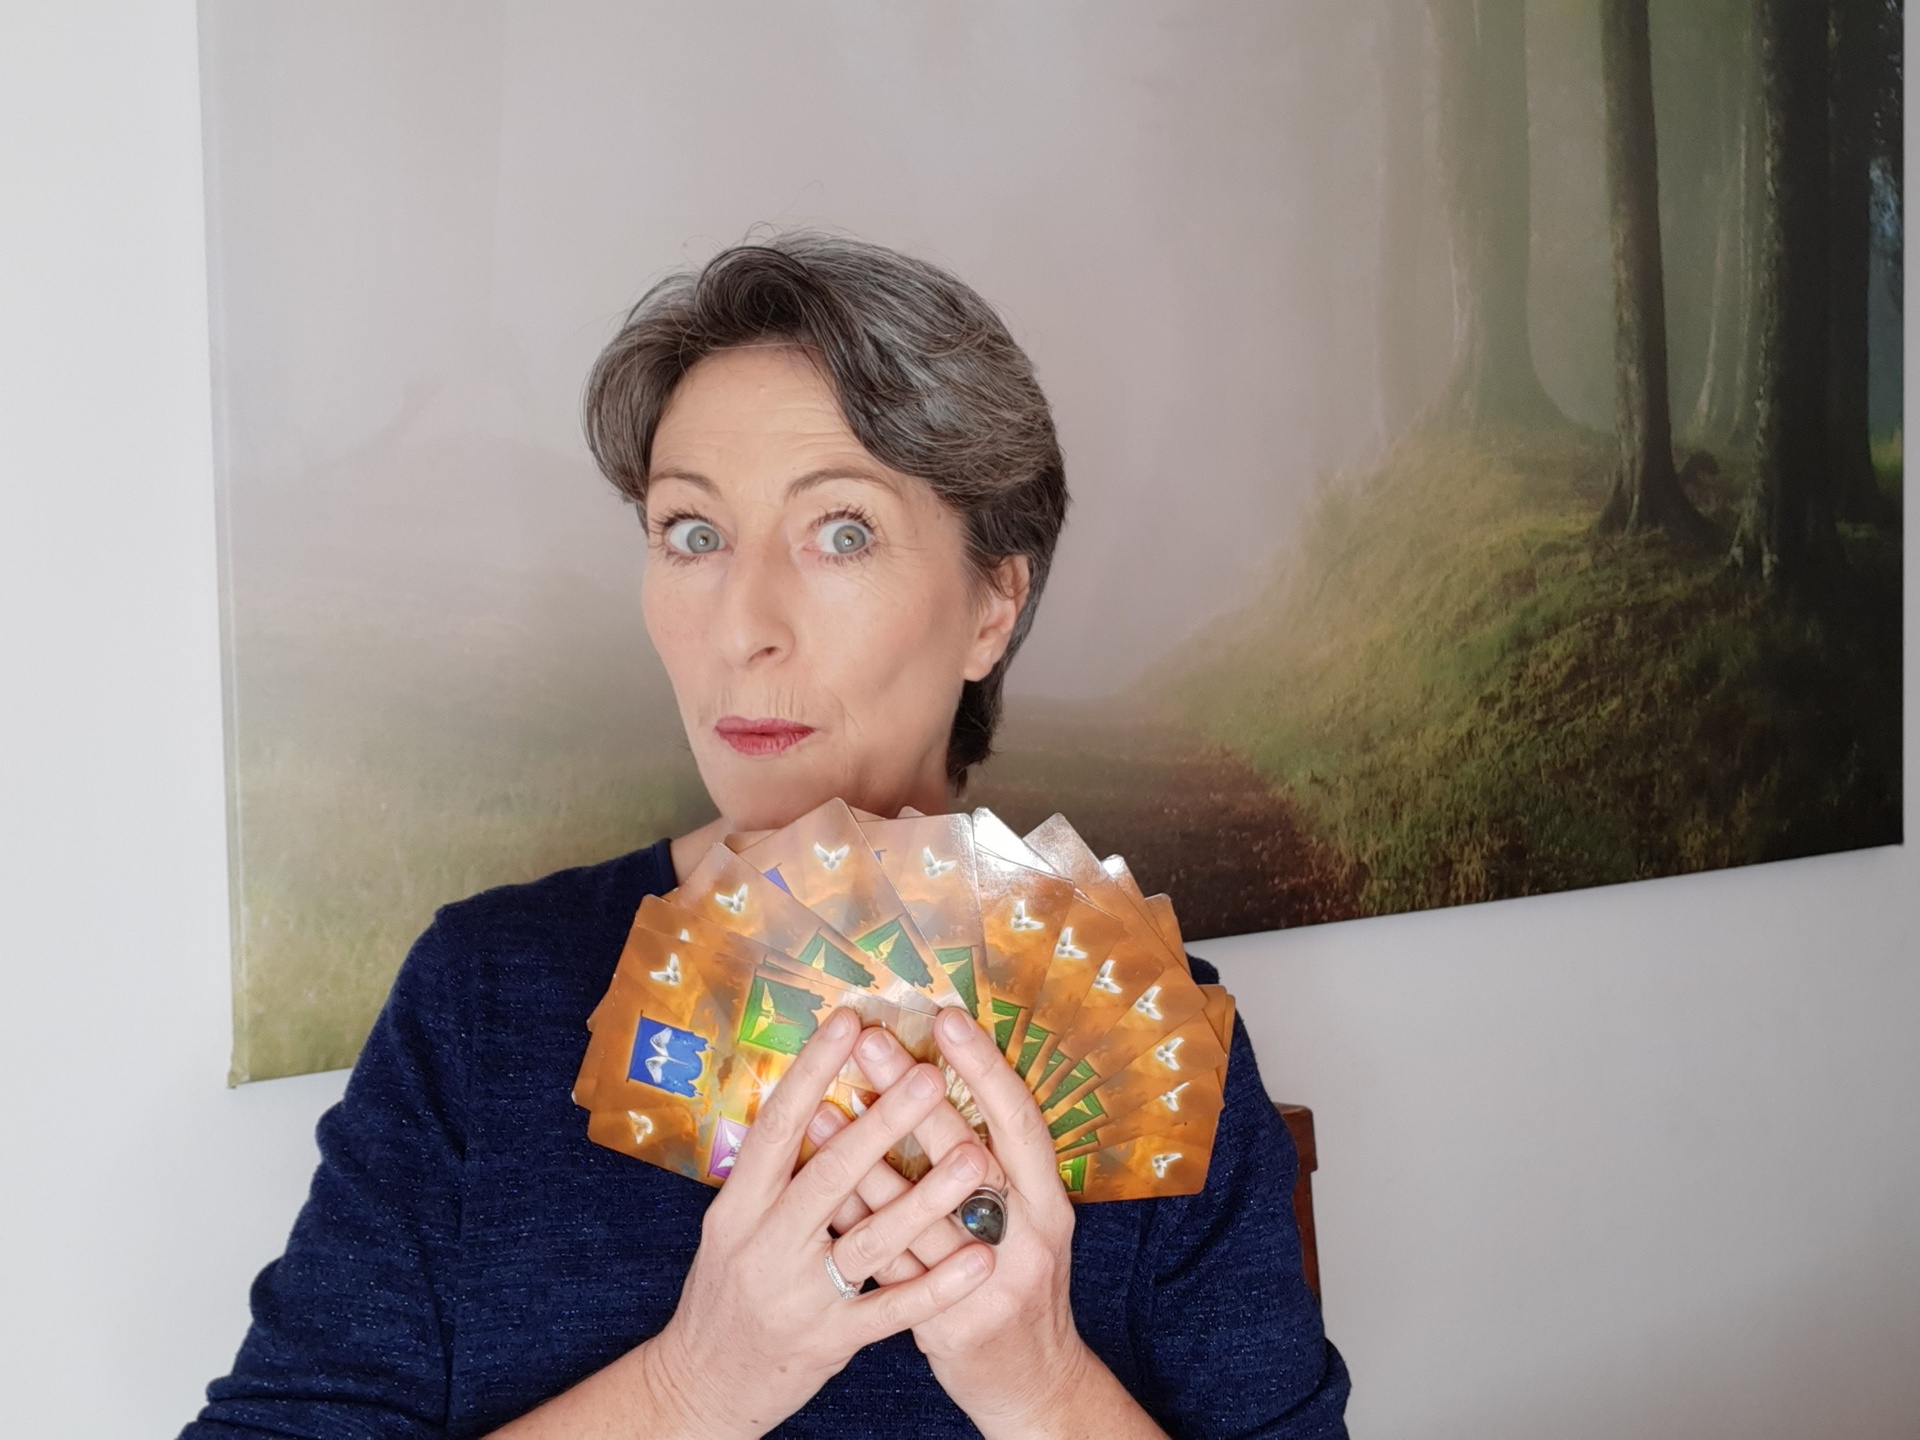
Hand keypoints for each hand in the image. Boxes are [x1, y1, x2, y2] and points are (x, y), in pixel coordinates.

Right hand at [642, 1007, 996, 1438]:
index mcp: (737, 1206)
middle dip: (881, 1123)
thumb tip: (818, 1098)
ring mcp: (797, 1296)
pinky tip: (980, 1260)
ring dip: (925, 1198)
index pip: (776, 1126)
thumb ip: (772, 1174)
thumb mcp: (732, 1226)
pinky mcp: (828, 1341)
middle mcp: (763, 1245)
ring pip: (869, 1240)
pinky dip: (937, 1286)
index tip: (848, 1020)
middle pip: (828, 1175)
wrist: (699, 1386)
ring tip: (973, 1159)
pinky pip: (892, 1310)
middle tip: (928, 1076)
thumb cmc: (726, 1291)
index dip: (811, 1071)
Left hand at [813, 1009, 1132, 1437]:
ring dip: (867, 1157)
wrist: (1033, 1388)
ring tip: (823, 1105)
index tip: (946, 1018)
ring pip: (918, 1215)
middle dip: (913, 1097)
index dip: (986, 1067)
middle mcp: (1028, 1238)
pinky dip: (856, 1225)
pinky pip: (891, 1269)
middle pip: (966, 1154)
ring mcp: (989, 1285)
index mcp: (1050, 1202)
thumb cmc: (1019, 1286)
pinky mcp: (951, 1326)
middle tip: (872, 1043)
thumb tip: (939, 1085)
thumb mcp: (1031, 1222)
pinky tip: (821, 1190)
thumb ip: (998, 1166)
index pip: (1020, 1121)